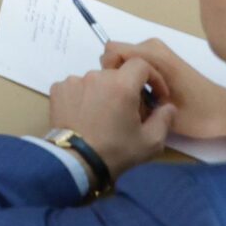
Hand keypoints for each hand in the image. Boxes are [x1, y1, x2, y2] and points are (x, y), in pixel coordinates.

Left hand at [46, 59, 174, 178]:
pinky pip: (78, 87)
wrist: (76, 161)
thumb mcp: (151, 141)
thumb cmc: (116, 151)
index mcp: (121, 84)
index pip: (140, 64)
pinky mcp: (58, 89)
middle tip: (130, 110)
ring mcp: (74, 81)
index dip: (152, 77)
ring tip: (105, 115)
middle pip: (118, 74)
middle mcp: (96, 76)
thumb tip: (167, 106)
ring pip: (97, 80)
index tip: (155, 94)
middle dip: (128, 88)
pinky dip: (85, 96)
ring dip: (105, 92)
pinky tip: (86, 115)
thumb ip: (164, 118)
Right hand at [100, 39, 225, 145]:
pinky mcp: (163, 59)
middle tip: (137, 100)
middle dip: (119, 77)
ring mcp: (159, 51)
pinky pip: (136, 64)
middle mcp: (154, 47)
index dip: (112, 73)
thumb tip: (111, 92)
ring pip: (125, 61)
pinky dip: (137, 79)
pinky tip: (151, 97)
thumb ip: (133, 96)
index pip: (112, 51)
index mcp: (153, 56)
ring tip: (146, 101)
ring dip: (128, 80)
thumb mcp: (162, 111)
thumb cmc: (197, 114)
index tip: (128, 94)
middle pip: (116, 55)